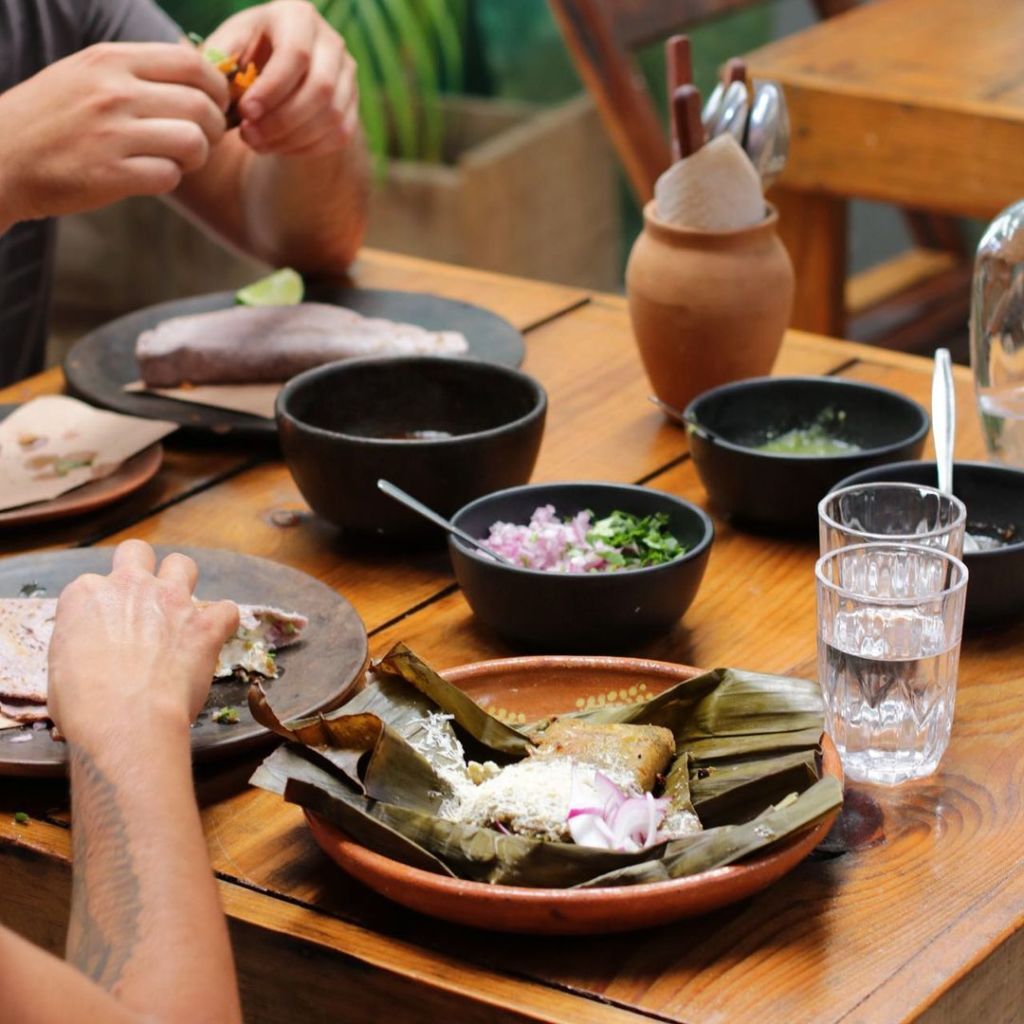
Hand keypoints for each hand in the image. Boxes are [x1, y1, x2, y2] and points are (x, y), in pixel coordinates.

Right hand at [0, 43, 228, 226]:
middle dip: (213, 128)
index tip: (214, 106)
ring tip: (176, 159)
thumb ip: (139, 73)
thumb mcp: (88, 74)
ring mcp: (110, 133)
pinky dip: (169, 179)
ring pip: (193, 142)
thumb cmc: (53, 118)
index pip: (193, 64)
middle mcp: (113, 91)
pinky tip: (150, 175)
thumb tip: (202, 77)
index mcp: (111, 60)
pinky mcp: (108, 174)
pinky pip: (169, 176)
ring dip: (196, 156)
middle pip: (201, 105)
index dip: (218, 89)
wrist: (0, 156)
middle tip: (199, 140)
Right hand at [48, 541, 238, 743]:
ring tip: (179, 611)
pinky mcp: (205, 624)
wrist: (125, 720)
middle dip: (141, 569)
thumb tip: (93, 650)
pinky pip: (225, 609)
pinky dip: (221, 622)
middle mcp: (129, 586)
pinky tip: (213, 637)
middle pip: (136, 552)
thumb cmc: (82, 704)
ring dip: (182, 582)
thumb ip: (79, 641)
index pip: (93, 586)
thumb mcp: (60, 666)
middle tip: (143, 601)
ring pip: (182, 564)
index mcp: (86, 595)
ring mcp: (171, 600)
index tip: (104, 632)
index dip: (101, 609)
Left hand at [205, 0, 358, 156]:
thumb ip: (219, 65)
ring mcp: (346, 74)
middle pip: (321, 88)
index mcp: (297, 16)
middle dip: (282, 120)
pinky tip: (280, 147)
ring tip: (259, 144)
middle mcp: (331, 41)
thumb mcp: (226, 49)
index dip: (271, 89)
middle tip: (249, 136)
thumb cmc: (244, 54)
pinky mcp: (352, 104)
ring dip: (293, 138)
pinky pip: (339, 134)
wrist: (273, 67)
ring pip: (333, 116)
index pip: (296, 54)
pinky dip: (308, 148)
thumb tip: (218, 94)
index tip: (245, 112)